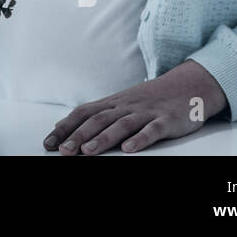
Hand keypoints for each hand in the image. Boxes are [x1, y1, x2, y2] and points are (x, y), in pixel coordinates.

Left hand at [42, 59, 228, 154]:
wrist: (188, 85)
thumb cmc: (150, 99)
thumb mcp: (122, 104)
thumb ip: (98, 115)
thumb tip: (66, 127)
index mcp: (112, 103)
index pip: (83, 113)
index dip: (65, 127)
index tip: (48, 143)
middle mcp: (125, 106)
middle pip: (98, 120)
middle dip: (79, 135)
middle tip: (64, 151)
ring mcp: (146, 112)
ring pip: (121, 125)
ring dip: (103, 138)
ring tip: (88, 152)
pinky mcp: (166, 120)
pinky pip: (152, 130)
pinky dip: (140, 139)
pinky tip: (129, 148)